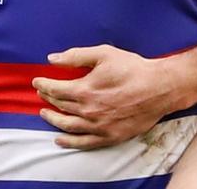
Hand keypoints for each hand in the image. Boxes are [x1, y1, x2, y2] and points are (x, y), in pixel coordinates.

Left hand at [32, 45, 188, 148]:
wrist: (159, 88)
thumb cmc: (132, 68)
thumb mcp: (103, 54)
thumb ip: (75, 56)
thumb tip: (52, 59)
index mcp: (85, 89)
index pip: (55, 89)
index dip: (43, 85)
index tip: (37, 81)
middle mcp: (88, 111)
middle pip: (59, 107)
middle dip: (47, 99)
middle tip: (41, 94)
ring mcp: (98, 126)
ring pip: (67, 126)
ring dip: (53, 120)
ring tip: (44, 114)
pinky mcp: (109, 137)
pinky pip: (83, 143)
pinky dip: (69, 142)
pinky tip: (60, 139)